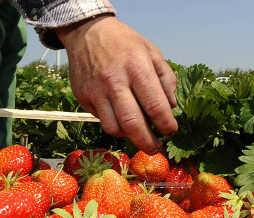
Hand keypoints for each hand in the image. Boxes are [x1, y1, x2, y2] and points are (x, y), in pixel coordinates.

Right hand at [56, 15, 177, 153]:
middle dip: (147, 142)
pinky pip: (100, 119)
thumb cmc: (123, 42)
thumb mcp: (151, 51)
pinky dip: (113, 122)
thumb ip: (166, 78)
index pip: (155, 105)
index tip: (170, 131)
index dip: (166, 124)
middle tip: (155, 149)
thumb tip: (171, 107)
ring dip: (128, 135)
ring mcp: (95, 91)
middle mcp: (114, 81)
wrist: (87, 33)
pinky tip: (119, 114)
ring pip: (113, 128)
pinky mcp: (82, 96)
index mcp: (136, 67)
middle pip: (132, 124)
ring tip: (136, 130)